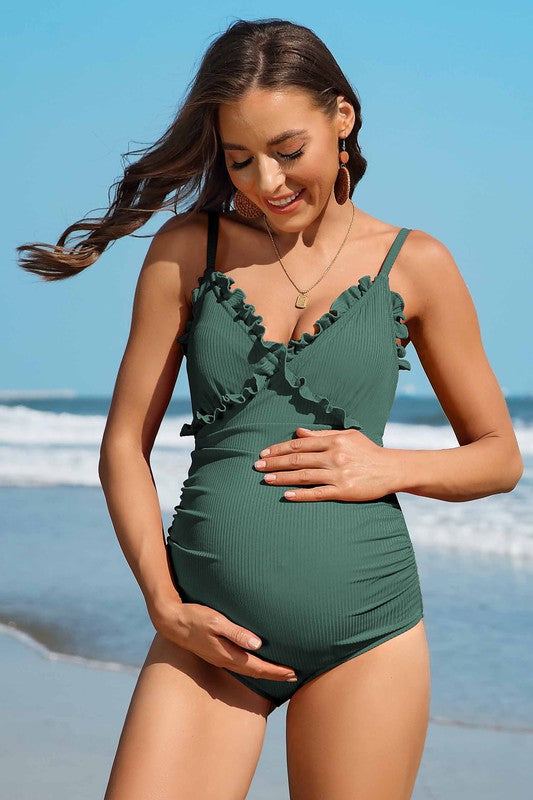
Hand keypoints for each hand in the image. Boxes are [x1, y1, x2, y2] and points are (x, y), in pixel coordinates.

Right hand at [149, 595, 297, 681]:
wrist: (171, 620)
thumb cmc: (195, 617)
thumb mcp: (216, 621)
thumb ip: (236, 632)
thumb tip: (258, 644)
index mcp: (228, 654)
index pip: (258, 667)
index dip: (276, 671)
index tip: (293, 673)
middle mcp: (225, 660)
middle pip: (255, 673)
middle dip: (275, 675)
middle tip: (294, 676)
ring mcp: (220, 658)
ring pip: (248, 670)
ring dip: (265, 672)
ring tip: (280, 672)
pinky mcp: (216, 653)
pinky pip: (240, 664)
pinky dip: (253, 666)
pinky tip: (256, 661)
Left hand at [253, 426, 396, 501]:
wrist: (391, 469)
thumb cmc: (367, 451)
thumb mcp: (347, 436)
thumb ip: (321, 435)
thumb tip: (298, 432)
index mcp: (333, 440)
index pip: (300, 444)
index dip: (280, 448)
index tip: (264, 453)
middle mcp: (334, 456)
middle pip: (298, 459)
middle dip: (275, 463)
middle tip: (257, 467)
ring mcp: (338, 474)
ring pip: (304, 476)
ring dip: (282, 478)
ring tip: (265, 480)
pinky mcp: (344, 490)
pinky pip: (318, 493)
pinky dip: (301, 494)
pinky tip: (286, 495)